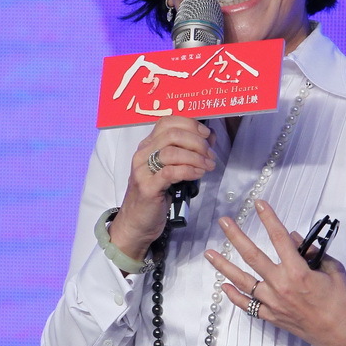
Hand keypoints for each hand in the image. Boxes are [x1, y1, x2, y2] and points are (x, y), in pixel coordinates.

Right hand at [109, 117, 215, 259]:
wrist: (136, 224)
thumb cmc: (156, 196)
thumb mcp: (171, 170)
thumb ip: (186, 153)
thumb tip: (209, 139)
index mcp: (148, 146)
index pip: (167, 122)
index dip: (190, 124)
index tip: (207, 135)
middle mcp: (143, 155)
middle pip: (172, 134)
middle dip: (197, 141)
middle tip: (210, 154)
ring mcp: (142, 171)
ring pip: (171, 152)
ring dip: (195, 157)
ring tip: (208, 166)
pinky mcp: (147, 188)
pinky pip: (171, 172)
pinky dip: (188, 170)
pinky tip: (198, 174)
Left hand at [205, 200, 345, 345]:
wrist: (341, 334)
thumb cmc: (340, 301)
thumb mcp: (334, 269)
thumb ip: (313, 252)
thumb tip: (295, 240)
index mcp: (298, 272)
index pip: (280, 238)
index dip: (269, 219)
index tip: (260, 204)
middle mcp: (281, 285)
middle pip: (253, 256)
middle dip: (236, 236)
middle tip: (224, 223)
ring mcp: (273, 302)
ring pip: (243, 281)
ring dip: (224, 265)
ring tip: (210, 253)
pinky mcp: (271, 316)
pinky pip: (247, 305)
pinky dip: (234, 296)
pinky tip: (223, 286)